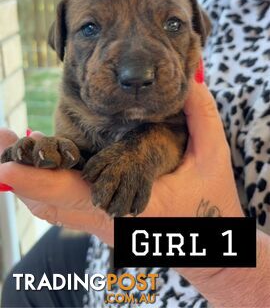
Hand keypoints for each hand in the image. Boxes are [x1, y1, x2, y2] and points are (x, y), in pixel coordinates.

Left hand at [0, 80, 242, 246]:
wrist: (209, 249)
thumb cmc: (211, 205)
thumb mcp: (213, 158)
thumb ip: (202, 118)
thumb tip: (191, 81)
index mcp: (135, 205)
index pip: (80, 194)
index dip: (42, 181)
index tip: (7, 167)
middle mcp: (110, 218)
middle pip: (52, 204)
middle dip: (22, 176)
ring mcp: (100, 220)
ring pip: (52, 207)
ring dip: (27, 179)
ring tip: (5, 150)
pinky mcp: (99, 217)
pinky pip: (61, 205)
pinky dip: (40, 185)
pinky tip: (31, 165)